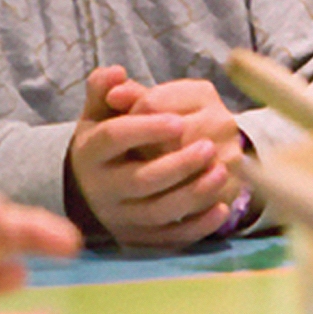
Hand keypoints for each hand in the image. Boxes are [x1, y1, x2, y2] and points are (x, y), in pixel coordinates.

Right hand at [67, 66, 237, 247]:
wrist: (94, 187)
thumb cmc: (107, 141)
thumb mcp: (98, 113)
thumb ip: (105, 88)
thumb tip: (116, 73)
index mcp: (91, 152)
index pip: (114, 138)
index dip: (145, 129)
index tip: (177, 121)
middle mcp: (102, 189)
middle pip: (140, 180)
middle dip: (177, 165)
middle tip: (209, 146)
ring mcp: (121, 218)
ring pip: (158, 212)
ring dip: (193, 194)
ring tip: (220, 171)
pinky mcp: (139, 239)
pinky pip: (170, 239)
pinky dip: (197, 226)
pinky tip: (221, 208)